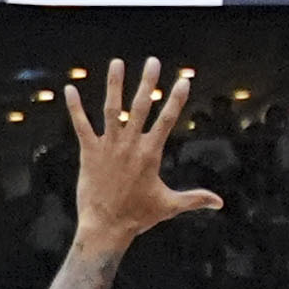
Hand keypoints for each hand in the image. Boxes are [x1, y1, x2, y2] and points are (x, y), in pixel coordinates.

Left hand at [64, 58, 217, 244]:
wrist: (106, 227)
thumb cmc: (138, 217)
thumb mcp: (169, 205)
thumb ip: (195, 199)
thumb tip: (220, 202)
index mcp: (150, 153)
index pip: (167, 119)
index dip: (176, 98)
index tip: (183, 79)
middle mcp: (130, 144)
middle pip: (140, 107)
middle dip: (147, 82)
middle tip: (152, 61)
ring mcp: (108, 146)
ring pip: (111, 109)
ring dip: (114, 85)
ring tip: (116, 63)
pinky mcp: (89, 153)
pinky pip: (81, 125)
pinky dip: (74, 108)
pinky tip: (69, 90)